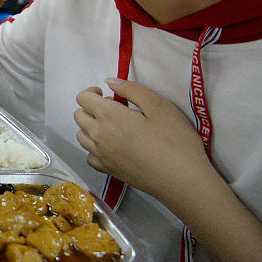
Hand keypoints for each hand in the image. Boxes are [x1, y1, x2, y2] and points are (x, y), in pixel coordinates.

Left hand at [74, 78, 213, 203]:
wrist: (182, 180)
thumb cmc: (174, 140)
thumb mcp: (159, 105)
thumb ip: (131, 89)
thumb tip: (109, 81)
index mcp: (108, 116)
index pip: (82, 99)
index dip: (91, 92)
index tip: (106, 94)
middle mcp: (98, 135)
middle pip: (79, 116)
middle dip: (91, 108)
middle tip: (114, 109)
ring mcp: (101, 155)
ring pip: (81, 136)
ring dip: (90, 127)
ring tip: (113, 127)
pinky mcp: (108, 171)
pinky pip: (90, 156)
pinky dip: (94, 148)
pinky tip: (112, 147)